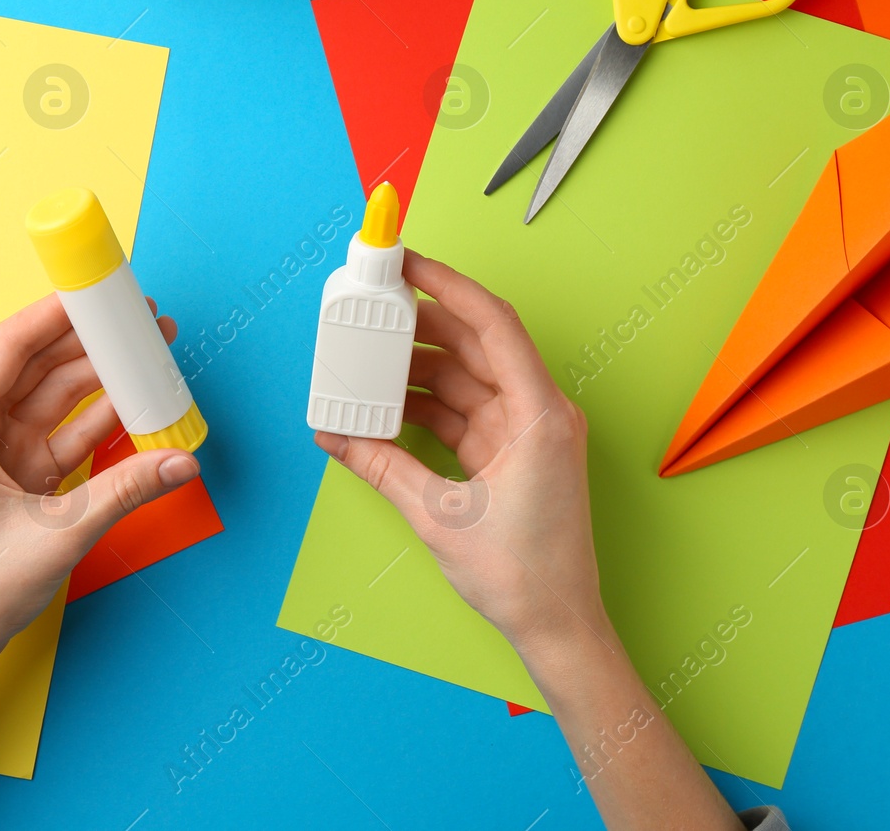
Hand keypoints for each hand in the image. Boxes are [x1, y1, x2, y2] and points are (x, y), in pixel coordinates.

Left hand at [0, 292, 201, 667]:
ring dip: (101, 381)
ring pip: (54, 400)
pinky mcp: (17, 479)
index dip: (56, 314)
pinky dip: (98, 422)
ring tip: (149, 358)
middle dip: (91, 343)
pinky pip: (62, 435)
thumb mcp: (59, 534)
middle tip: (140, 322)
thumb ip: (126, 490)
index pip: (9, 347)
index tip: (98, 291)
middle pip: (37, 367)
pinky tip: (136, 407)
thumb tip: (182, 461)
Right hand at [315, 250, 605, 664]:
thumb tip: (332, 435)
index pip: (492, 323)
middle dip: (422, 323)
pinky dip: (426, 405)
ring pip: (466, 377)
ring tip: (368, 356)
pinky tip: (385, 404)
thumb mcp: (437, 515)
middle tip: (373, 305)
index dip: (448, 285)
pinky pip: (464, 410)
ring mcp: (527, 432)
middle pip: (475, 343)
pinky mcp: (512, 453)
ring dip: (418, 367)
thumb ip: (381, 465)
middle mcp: (539, 412)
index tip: (407, 262)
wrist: (557, 626)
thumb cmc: (521, 575)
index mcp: (539, 413)